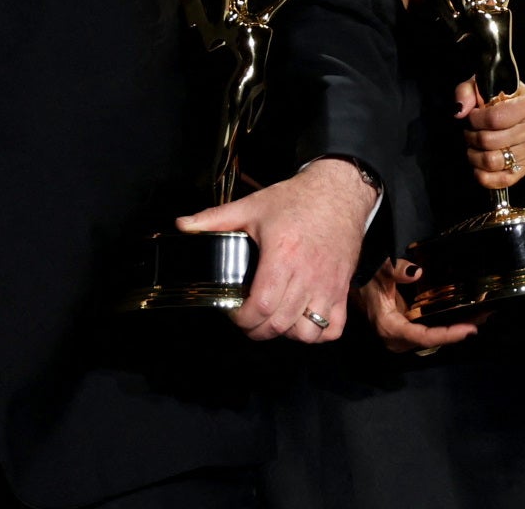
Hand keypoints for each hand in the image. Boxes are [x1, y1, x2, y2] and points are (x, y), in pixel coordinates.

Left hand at [176, 156, 377, 342]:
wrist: (340, 191)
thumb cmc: (298, 200)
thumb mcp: (253, 206)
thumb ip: (215, 218)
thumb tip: (182, 225)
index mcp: (283, 257)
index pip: (261, 307)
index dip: (242, 319)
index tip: (234, 312)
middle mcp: (307, 275)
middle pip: (279, 324)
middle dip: (257, 329)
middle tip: (248, 318)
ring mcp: (328, 284)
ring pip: (306, 331)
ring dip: (286, 333)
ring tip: (274, 319)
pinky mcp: (342, 288)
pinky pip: (333, 328)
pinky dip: (317, 333)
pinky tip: (302, 320)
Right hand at [354, 259, 482, 354]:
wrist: (357, 285)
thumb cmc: (368, 277)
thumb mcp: (380, 270)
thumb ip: (396, 270)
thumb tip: (417, 272)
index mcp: (389, 326)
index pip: (422, 336)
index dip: (446, 335)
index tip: (468, 330)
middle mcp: (397, 337)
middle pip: (431, 340)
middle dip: (457, 332)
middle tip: (485, 318)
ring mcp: (403, 335)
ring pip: (433, 337)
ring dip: (456, 328)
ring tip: (483, 316)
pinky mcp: (408, 329)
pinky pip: (430, 331)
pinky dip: (448, 325)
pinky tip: (468, 315)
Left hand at [457, 79, 524, 189]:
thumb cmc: (509, 98)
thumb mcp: (489, 84)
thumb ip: (468, 90)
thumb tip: (459, 112)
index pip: (494, 118)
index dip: (475, 119)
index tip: (473, 116)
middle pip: (490, 141)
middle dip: (471, 137)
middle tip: (470, 131)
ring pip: (493, 162)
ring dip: (474, 156)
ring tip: (474, 147)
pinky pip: (502, 180)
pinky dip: (484, 177)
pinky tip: (479, 166)